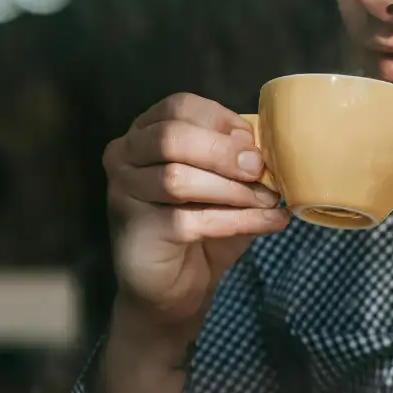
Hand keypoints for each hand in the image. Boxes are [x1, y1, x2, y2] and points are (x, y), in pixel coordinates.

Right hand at [102, 92, 289, 332]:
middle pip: (172, 137)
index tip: (254, 144)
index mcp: (145, 131)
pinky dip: (240, 220)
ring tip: (269, 201)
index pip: (180, 106)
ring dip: (233, 190)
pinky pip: (191, 220)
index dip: (221, 121)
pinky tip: (270, 222)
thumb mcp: (225, 180)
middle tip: (259, 170)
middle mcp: (124, 156)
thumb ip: (239, 157)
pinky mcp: (136, 231)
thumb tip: (265, 145)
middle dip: (224, 153)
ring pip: (178, 179)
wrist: (175, 286)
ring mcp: (122, 193)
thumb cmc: (202, 221)